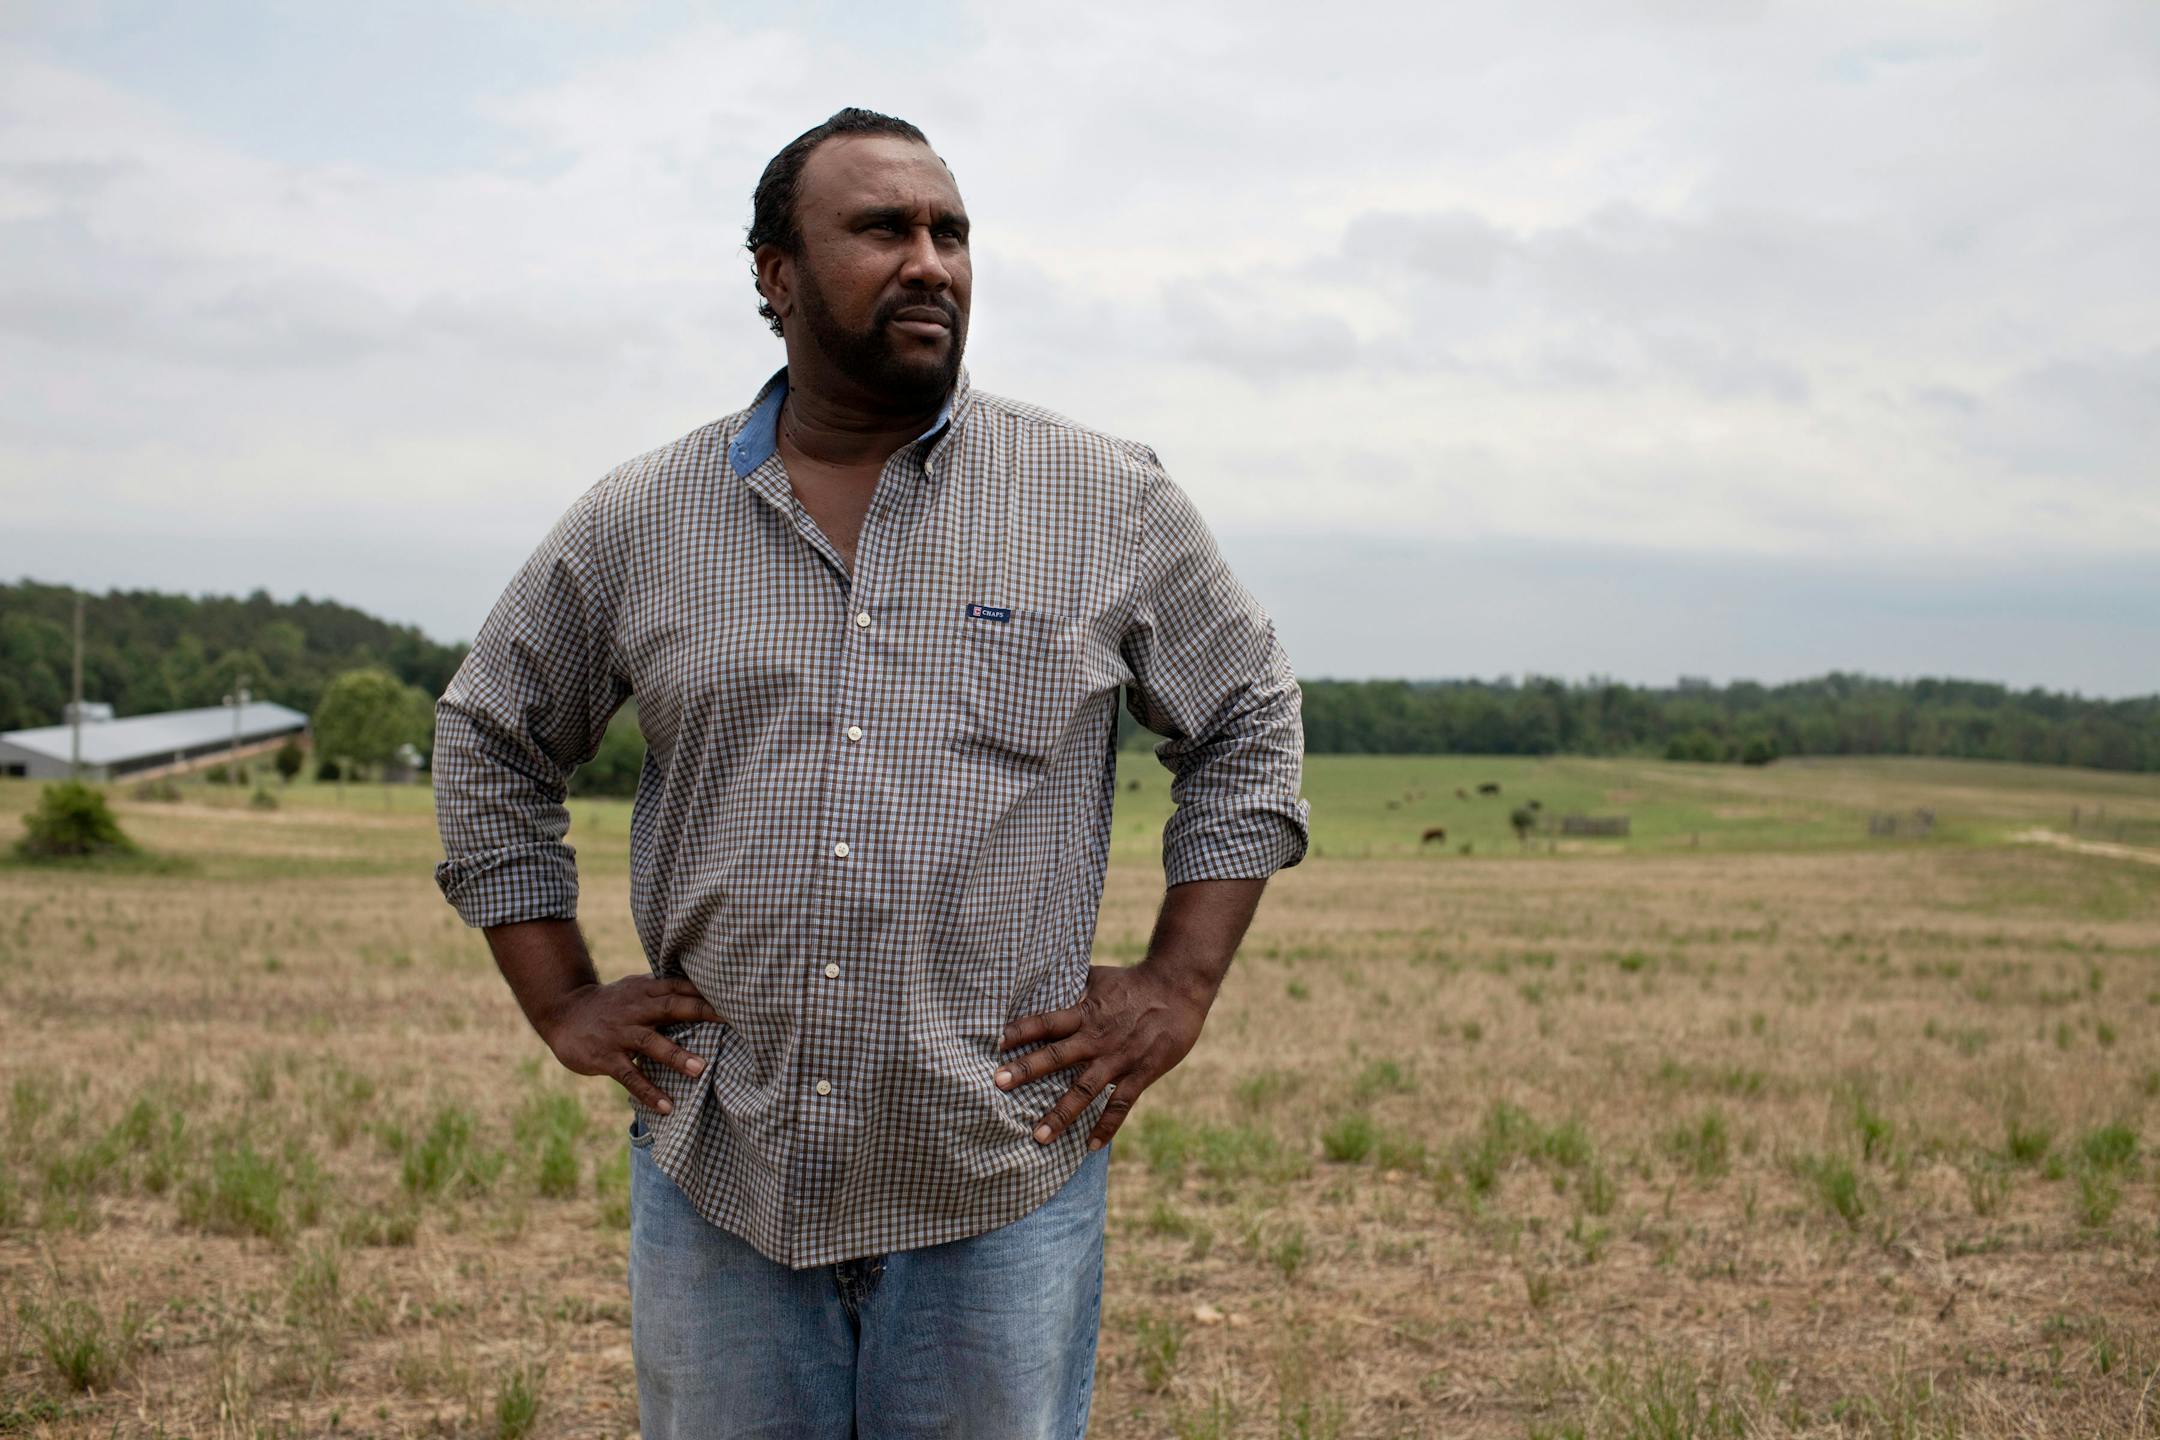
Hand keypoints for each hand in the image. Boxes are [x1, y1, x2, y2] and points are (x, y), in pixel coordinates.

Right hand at [534, 976, 722, 1114]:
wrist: (564, 1013)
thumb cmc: (611, 1004)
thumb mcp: (636, 990)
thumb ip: (665, 992)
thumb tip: (705, 993)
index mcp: (646, 991)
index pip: (680, 987)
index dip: (706, 992)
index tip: (735, 998)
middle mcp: (635, 1009)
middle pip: (671, 1008)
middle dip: (700, 1014)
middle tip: (731, 1022)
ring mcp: (620, 1033)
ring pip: (651, 1043)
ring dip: (676, 1056)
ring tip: (700, 1069)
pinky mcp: (606, 1057)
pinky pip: (630, 1076)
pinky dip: (648, 1092)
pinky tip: (667, 1107)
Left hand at [995, 962, 1214, 1149]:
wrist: (1178, 988)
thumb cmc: (1133, 981)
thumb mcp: (1098, 977)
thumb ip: (1070, 987)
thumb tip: (1037, 982)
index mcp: (1086, 1012)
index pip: (1047, 1021)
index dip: (1021, 1030)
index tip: (995, 1042)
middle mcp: (1097, 1038)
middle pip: (1058, 1056)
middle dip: (1027, 1070)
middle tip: (998, 1084)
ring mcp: (1119, 1059)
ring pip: (1085, 1090)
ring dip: (1061, 1114)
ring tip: (1037, 1137)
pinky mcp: (1141, 1073)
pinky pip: (1120, 1105)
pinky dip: (1106, 1127)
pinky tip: (1089, 1146)